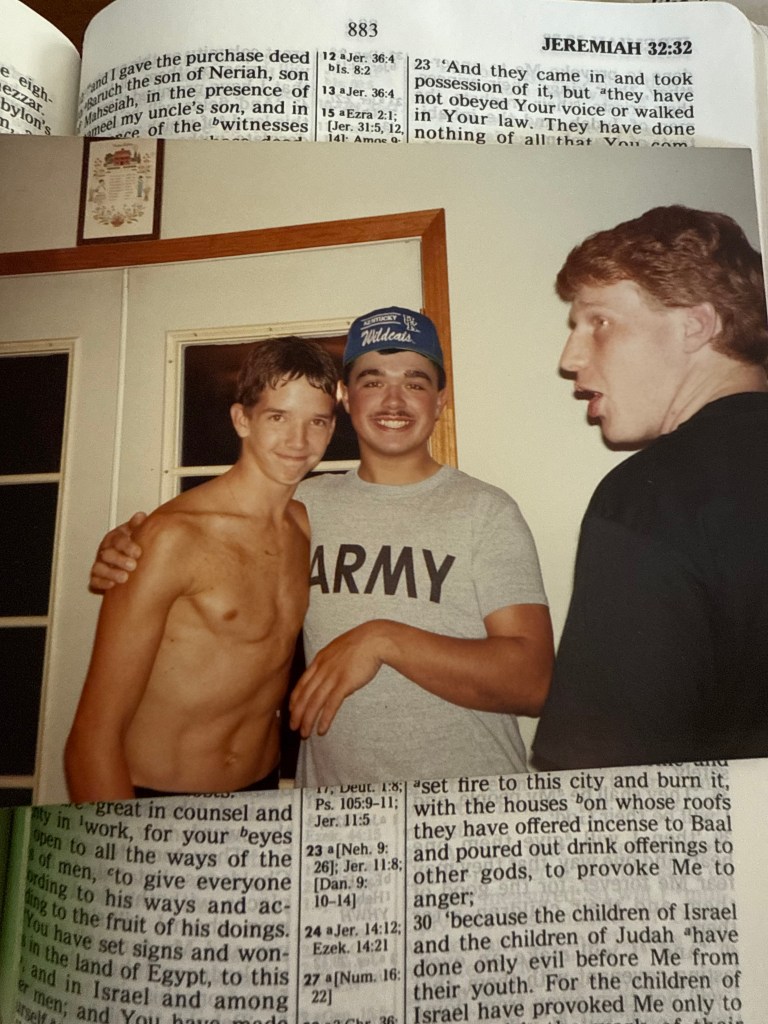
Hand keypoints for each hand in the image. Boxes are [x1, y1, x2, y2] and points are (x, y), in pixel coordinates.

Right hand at [89, 511, 146, 592]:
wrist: (129, 562)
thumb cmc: (132, 546)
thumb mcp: (136, 534)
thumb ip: (138, 527)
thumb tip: (140, 516)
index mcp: (115, 538)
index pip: (118, 539)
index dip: (127, 546)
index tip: (138, 552)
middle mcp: (105, 550)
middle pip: (108, 554)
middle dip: (120, 560)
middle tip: (133, 565)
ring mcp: (100, 564)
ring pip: (99, 567)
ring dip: (111, 573)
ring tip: (124, 578)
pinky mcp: (97, 578)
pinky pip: (95, 581)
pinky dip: (102, 583)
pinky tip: (112, 585)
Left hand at [289, 622, 386, 737]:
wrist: (375, 638)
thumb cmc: (362, 642)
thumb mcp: (339, 648)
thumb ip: (332, 662)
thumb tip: (332, 674)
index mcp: (320, 660)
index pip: (302, 683)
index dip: (295, 699)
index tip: (291, 710)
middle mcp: (322, 669)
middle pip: (305, 695)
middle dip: (297, 714)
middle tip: (294, 727)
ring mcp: (332, 676)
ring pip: (314, 703)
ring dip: (308, 720)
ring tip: (305, 734)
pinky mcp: (344, 683)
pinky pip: (331, 705)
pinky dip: (324, 719)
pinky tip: (321, 730)